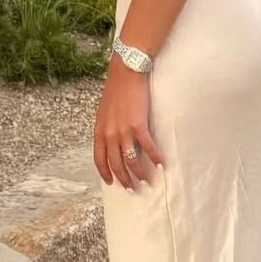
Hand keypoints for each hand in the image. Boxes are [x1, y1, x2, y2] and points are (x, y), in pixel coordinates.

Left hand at [93, 57, 163, 190]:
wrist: (125, 73)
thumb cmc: (116, 90)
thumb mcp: (104, 112)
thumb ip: (106, 128)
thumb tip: (111, 140)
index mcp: (99, 131)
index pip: (99, 159)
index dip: (105, 173)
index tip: (111, 182)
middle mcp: (109, 134)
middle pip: (115, 164)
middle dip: (124, 179)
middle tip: (131, 188)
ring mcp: (124, 131)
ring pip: (131, 160)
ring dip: (139, 173)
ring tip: (146, 181)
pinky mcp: (138, 126)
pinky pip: (147, 148)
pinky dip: (155, 157)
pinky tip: (161, 163)